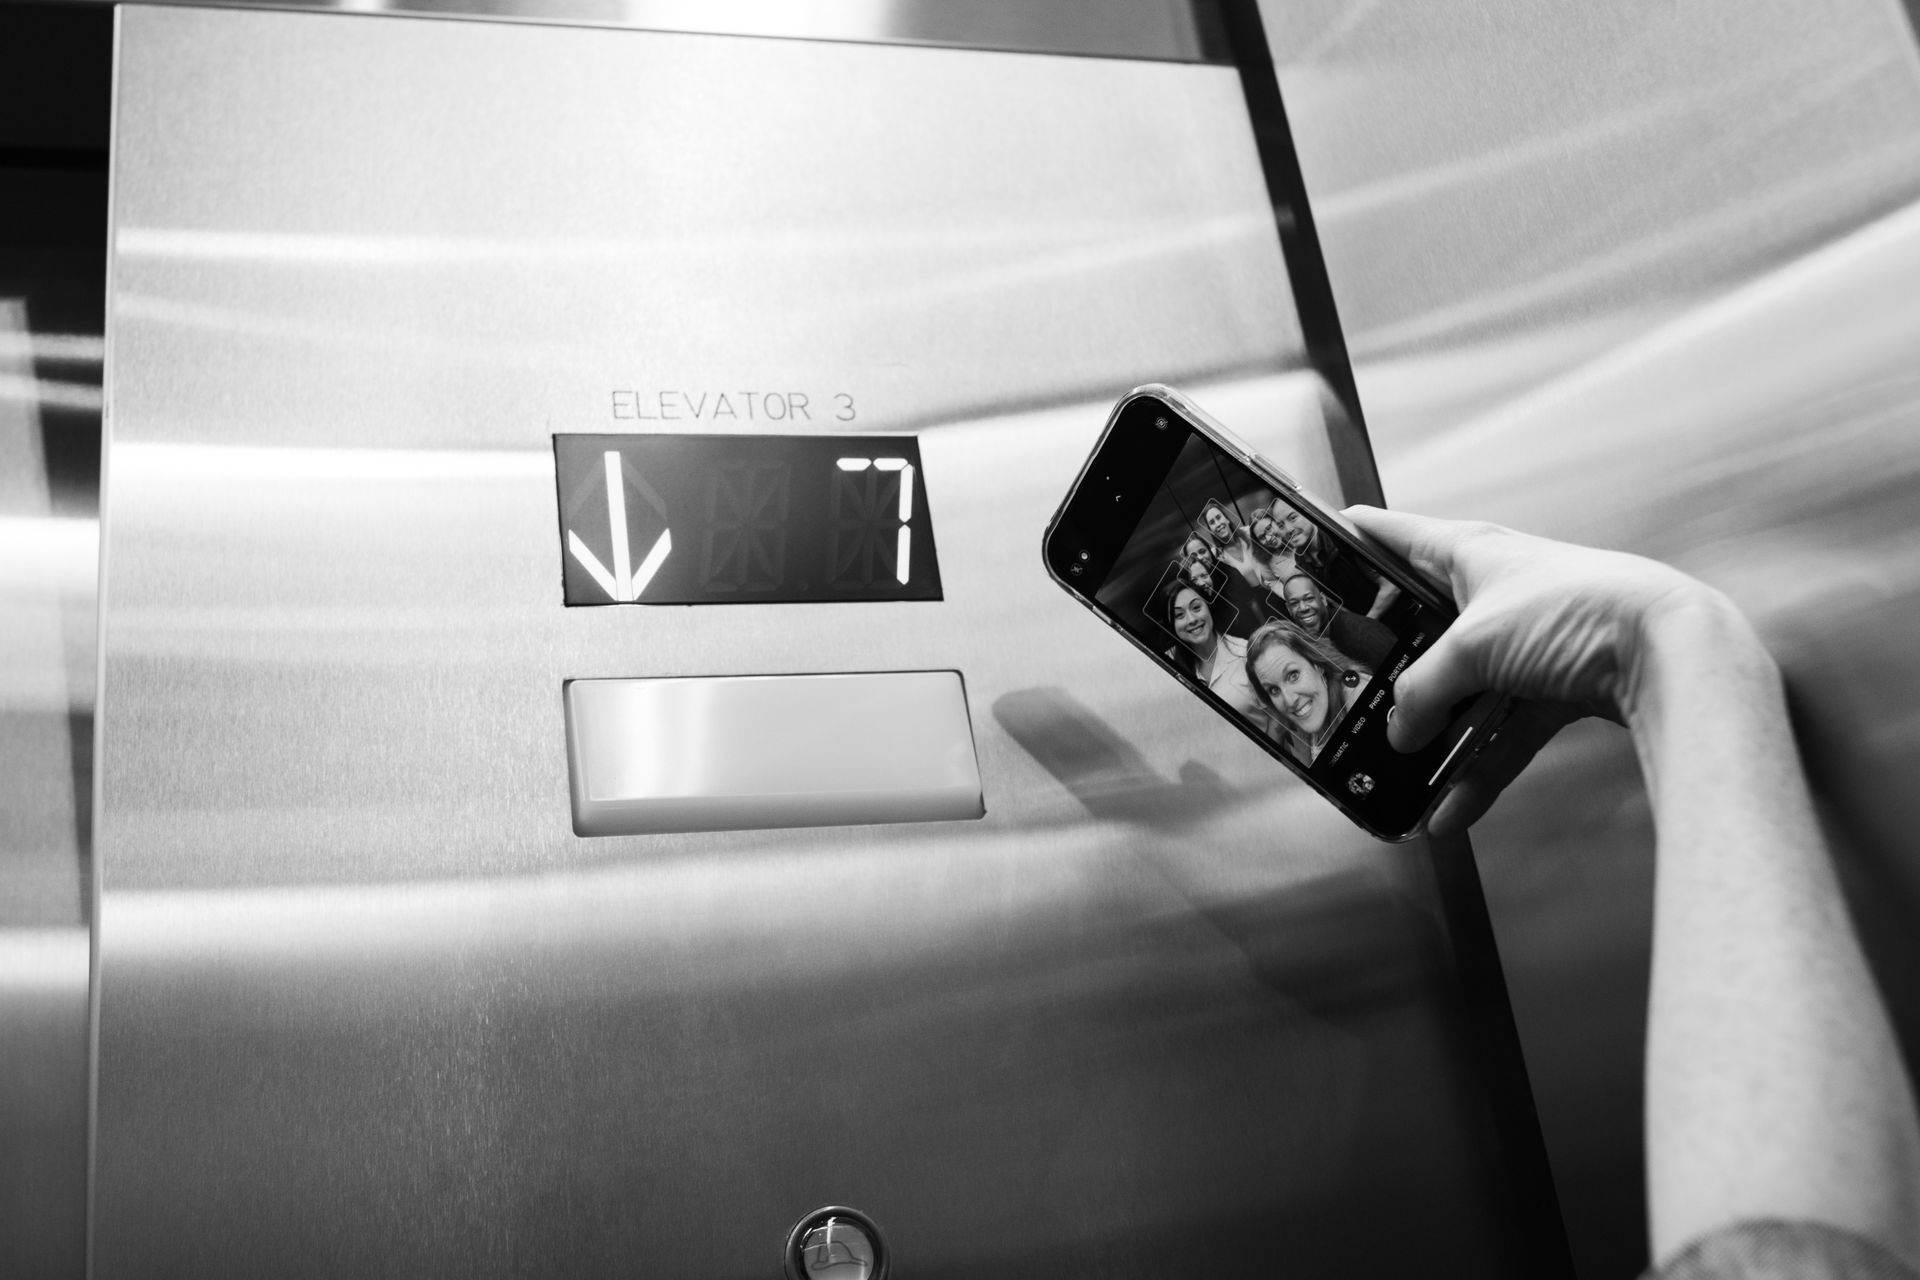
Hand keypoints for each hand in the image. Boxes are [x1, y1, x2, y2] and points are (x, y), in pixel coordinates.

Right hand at [1343, 506, 1716, 835]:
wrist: (1669, 652)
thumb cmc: (1575, 612)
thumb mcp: (1473, 648)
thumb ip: (1422, 691)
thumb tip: (1400, 732)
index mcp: (1470, 552)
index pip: (1395, 534)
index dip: (1352, 539)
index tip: (1312, 554)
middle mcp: (1496, 591)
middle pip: (1424, 628)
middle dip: (1388, 667)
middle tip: (1344, 692)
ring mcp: (1528, 643)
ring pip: (1464, 692)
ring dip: (1436, 738)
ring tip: (1397, 776)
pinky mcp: (1557, 689)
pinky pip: (1503, 734)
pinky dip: (1478, 771)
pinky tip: (1449, 811)